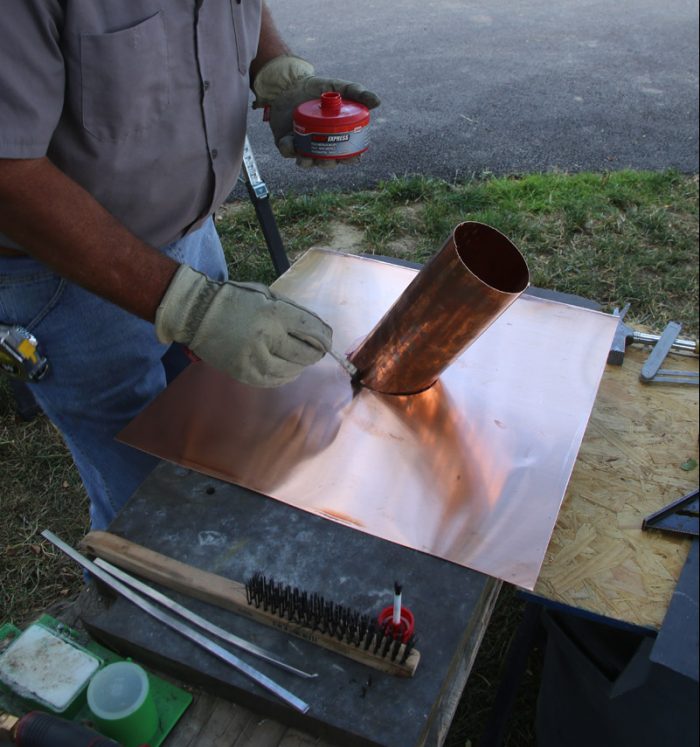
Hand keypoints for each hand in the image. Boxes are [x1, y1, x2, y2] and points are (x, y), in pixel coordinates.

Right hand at [155, 265, 331, 386]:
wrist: (196, 313)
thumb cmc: (235, 300)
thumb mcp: (266, 294)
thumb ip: (292, 312)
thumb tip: (317, 331)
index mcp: (273, 313)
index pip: (312, 330)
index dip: (324, 338)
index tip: (327, 341)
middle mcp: (266, 337)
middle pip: (304, 354)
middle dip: (315, 354)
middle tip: (317, 352)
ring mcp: (253, 358)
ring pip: (290, 371)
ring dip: (300, 367)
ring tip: (301, 361)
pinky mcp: (243, 373)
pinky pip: (272, 381)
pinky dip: (284, 377)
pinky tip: (287, 370)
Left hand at [252, 55, 379, 167]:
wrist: (290, 82)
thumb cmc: (318, 89)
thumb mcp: (339, 88)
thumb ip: (358, 93)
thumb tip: (377, 102)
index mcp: (336, 137)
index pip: (348, 154)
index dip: (352, 158)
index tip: (354, 155)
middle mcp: (320, 145)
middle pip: (328, 162)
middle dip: (329, 163)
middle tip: (329, 157)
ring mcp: (303, 145)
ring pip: (307, 163)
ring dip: (308, 163)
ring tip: (308, 157)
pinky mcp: (285, 142)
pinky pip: (287, 151)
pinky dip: (289, 149)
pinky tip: (291, 142)